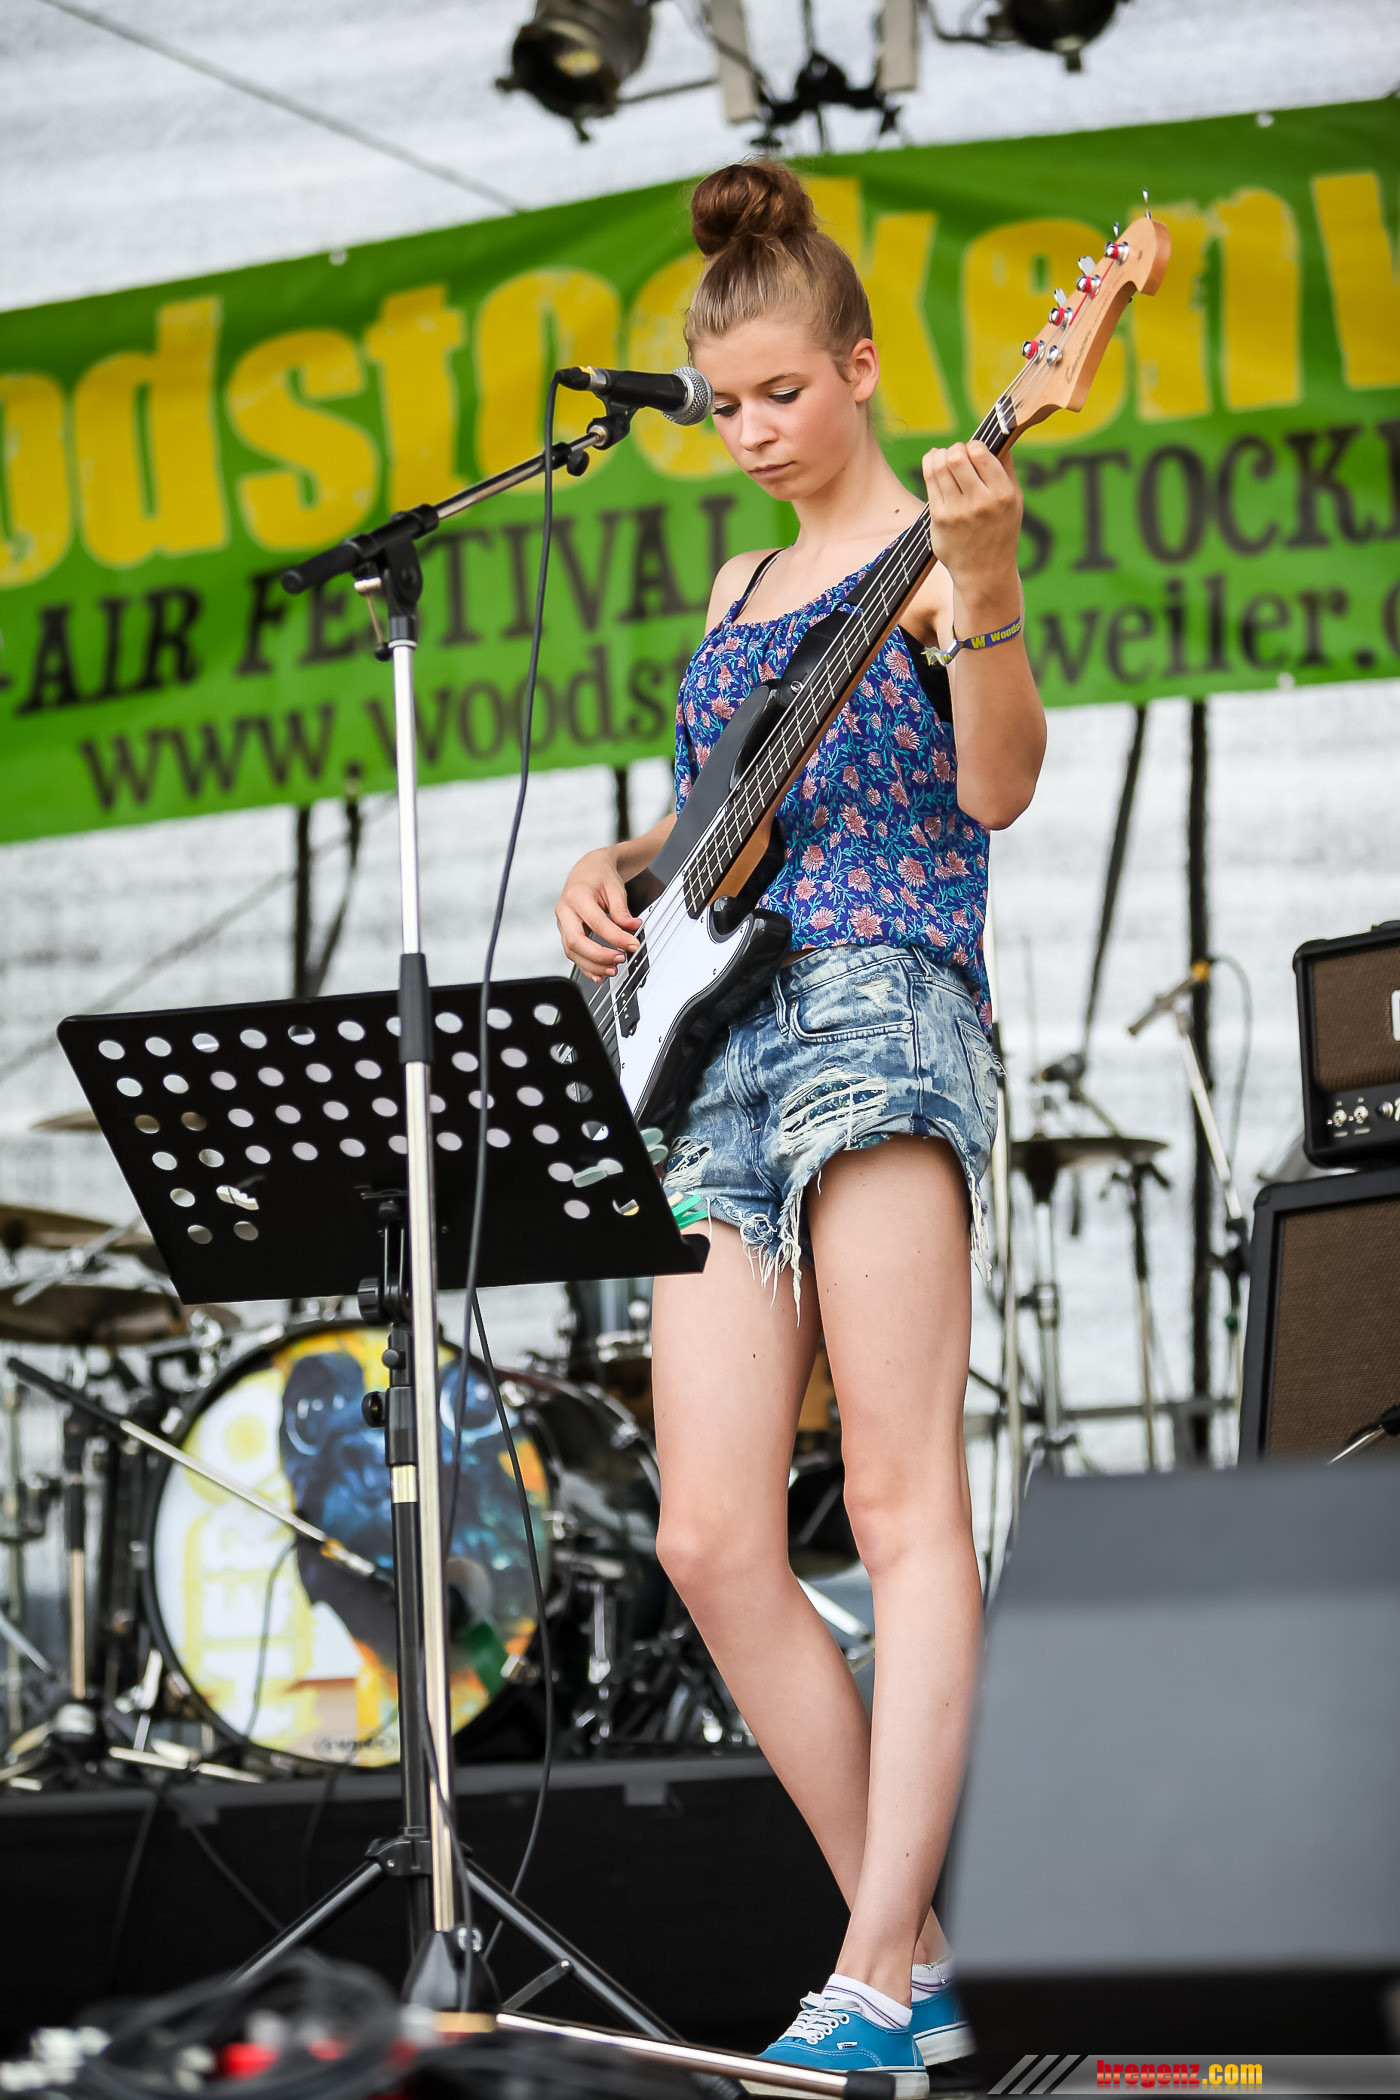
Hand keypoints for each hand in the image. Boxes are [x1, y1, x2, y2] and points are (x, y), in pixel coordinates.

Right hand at [555, 846, 640, 980]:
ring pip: (572, 952)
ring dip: (593, 965)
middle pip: (576, 942)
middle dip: (599, 956)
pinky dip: (586, 967)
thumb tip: (631, 927)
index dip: (616, 938)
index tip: (633, 944)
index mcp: (576, 896)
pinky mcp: (566, 933)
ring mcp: (563, 924)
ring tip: (613, 970)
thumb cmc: (599, 876)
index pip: (597, 923)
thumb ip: (622, 910)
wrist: (587, 870)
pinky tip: (600, 974)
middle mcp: (565, 911)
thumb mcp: (615, 887)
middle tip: (620, 959)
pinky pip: (573, 954)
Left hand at [921, 439, 1022, 615]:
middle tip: (957, 455)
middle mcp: (979, 502)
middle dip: (955, 449)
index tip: (974, 452)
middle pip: (956, 456)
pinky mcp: (938, 518)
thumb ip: (1006, 467)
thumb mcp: (1014, 501)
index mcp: (1002, 495)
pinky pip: (929, 480)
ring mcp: (956, 511)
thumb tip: (998, 435)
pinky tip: (935, 465)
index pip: (981, 453)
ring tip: (944, 458)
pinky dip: (930, 465)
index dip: (974, 446)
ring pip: (938, 466)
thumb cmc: (1001, 531)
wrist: (984, 572)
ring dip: (939, 455)